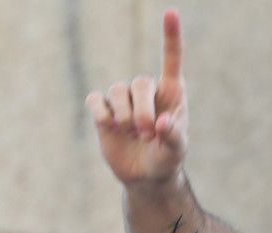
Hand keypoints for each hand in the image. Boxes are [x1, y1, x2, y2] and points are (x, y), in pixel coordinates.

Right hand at [85, 8, 187, 185]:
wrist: (146, 177)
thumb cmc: (166, 159)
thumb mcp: (176, 152)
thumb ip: (173, 137)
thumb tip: (162, 122)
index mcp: (171, 93)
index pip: (171, 59)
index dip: (170, 36)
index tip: (171, 12)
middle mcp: (147, 91)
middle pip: (139, 83)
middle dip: (142, 111)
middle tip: (148, 134)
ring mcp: (123, 100)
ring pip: (116, 91)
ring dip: (125, 115)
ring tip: (133, 134)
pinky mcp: (104, 111)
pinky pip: (96, 101)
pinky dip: (102, 114)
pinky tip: (111, 127)